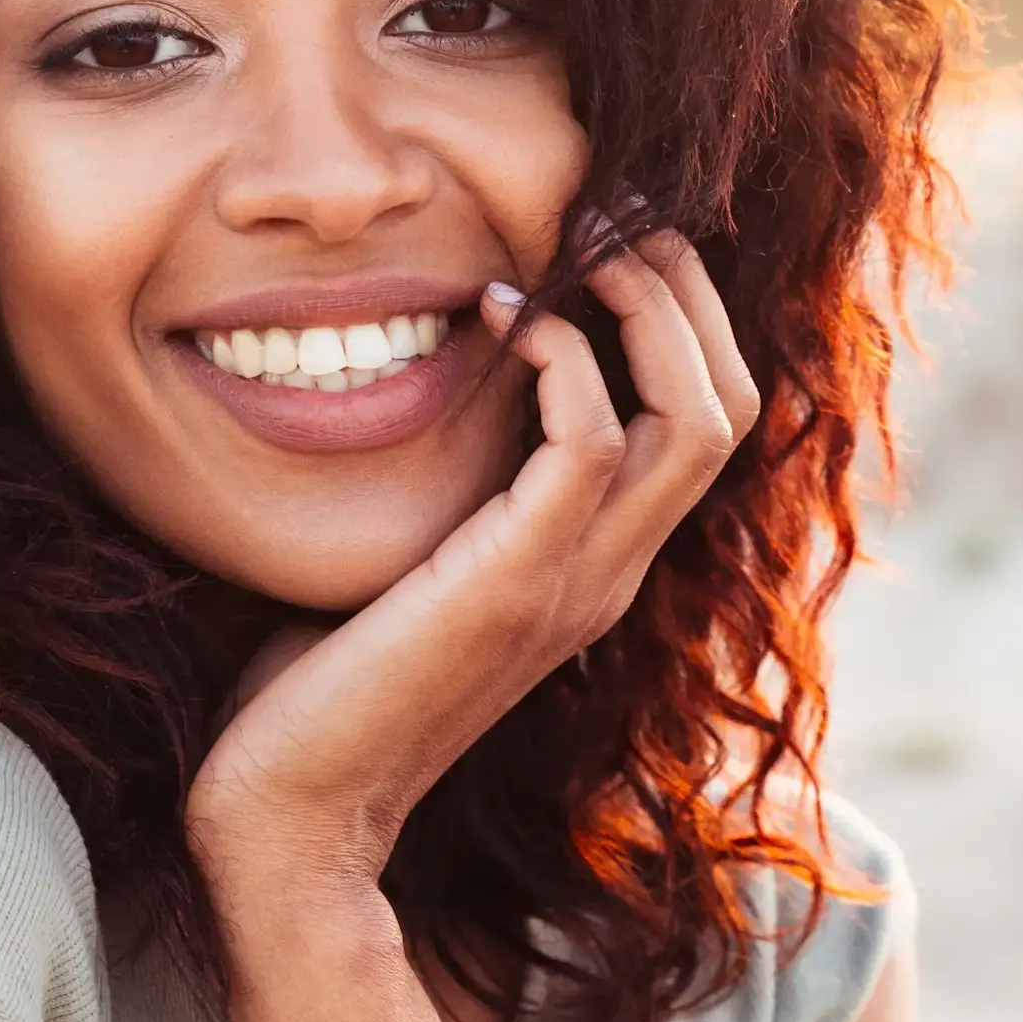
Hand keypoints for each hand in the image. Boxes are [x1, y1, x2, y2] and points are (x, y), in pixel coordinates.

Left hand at [184, 219, 763, 895]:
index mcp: (596, 565)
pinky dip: (565, 362)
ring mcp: (577, 583)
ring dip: (647, 305)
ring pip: (699, 416)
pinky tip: (501, 323)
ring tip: (582, 241)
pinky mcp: (517, 585)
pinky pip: (595, 444)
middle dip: (685, 289)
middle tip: (610, 210)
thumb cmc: (315, 685)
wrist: (288, 810)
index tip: (600, 239)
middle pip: (735, 403)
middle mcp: (611, 573)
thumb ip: (443, 487)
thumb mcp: (405, 562)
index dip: (680, 317)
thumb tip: (415, 372)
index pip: (709, 422)